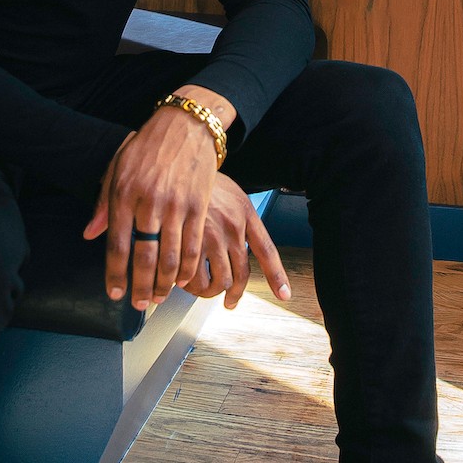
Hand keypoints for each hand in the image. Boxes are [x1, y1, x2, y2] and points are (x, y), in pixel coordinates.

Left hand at [83, 97, 227, 308]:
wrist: (184, 126)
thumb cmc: (146, 147)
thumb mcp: (117, 169)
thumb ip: (103, 204)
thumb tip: (90, 235)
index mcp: (124, 194)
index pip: (117, 245)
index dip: (115, 274)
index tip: (114, 293)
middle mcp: (148, 202)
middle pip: (144, 257)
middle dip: (140, 287)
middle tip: (139, 303)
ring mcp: (175, 205)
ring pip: (171, 257)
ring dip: (165, 284)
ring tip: (160, 296)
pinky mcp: (197, 206)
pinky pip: (193, 246)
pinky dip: (188, 268)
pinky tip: (183, 279)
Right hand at [185, 174, 291, 309]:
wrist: (178, 162)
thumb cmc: (201, 179)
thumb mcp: (230, 193)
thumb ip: (239, 218)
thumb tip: (241, 244)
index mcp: (246, 214)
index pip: (266, 251)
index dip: (277, 276)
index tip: (284, 294)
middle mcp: (233, 227)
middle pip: (241, 275)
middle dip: (234, 294)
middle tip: (228, 300)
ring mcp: (212, 236)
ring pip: (219, 281)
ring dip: (210, 292)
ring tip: (201, 289)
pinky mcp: (189, 242)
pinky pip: (195, 278)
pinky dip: (190, 286)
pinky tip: (183, 282)